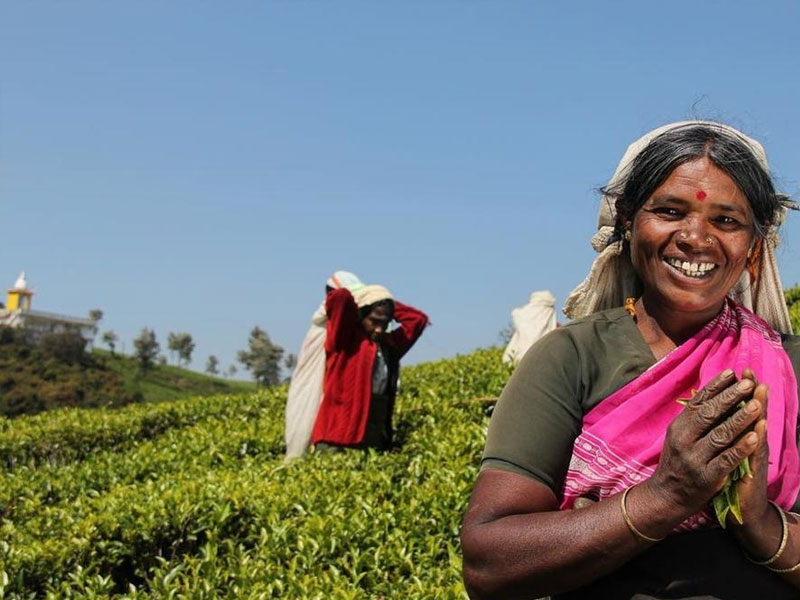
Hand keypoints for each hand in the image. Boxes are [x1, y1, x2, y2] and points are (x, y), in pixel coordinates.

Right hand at [645, 369, 760, 516]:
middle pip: (709, 414)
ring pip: (720, 435)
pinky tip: (755, 437)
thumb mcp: (678, 436)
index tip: (732, 372)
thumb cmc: (677, 462)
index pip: (698, 401)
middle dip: (730, 397)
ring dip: (740, 419)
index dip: (715, 386)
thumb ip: (693, 418)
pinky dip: (741, 448)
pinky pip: (727, 459)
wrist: (667, 495)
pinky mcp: (706, 476)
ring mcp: (695, 458)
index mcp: (678, 427)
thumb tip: (713, 393)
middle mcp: (684, 440)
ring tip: (757, 405)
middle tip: (748, 384)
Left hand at [730, 368, 770, 531]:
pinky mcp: (752, 474)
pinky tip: (758, 430)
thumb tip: (715, 408)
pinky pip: (753, 456)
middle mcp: (751, 443)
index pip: (742, 408)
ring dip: (758, 410)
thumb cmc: (729, 476)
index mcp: (741, 436)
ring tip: (760, 391)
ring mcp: (753, 457)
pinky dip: (755, 442)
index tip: (738, 370)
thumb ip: (724, 430)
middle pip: (752, 413)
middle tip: (750, 374)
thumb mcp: (724, 450)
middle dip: (750, 393)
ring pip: (756, 430)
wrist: (743, 511)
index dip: (740, 391)